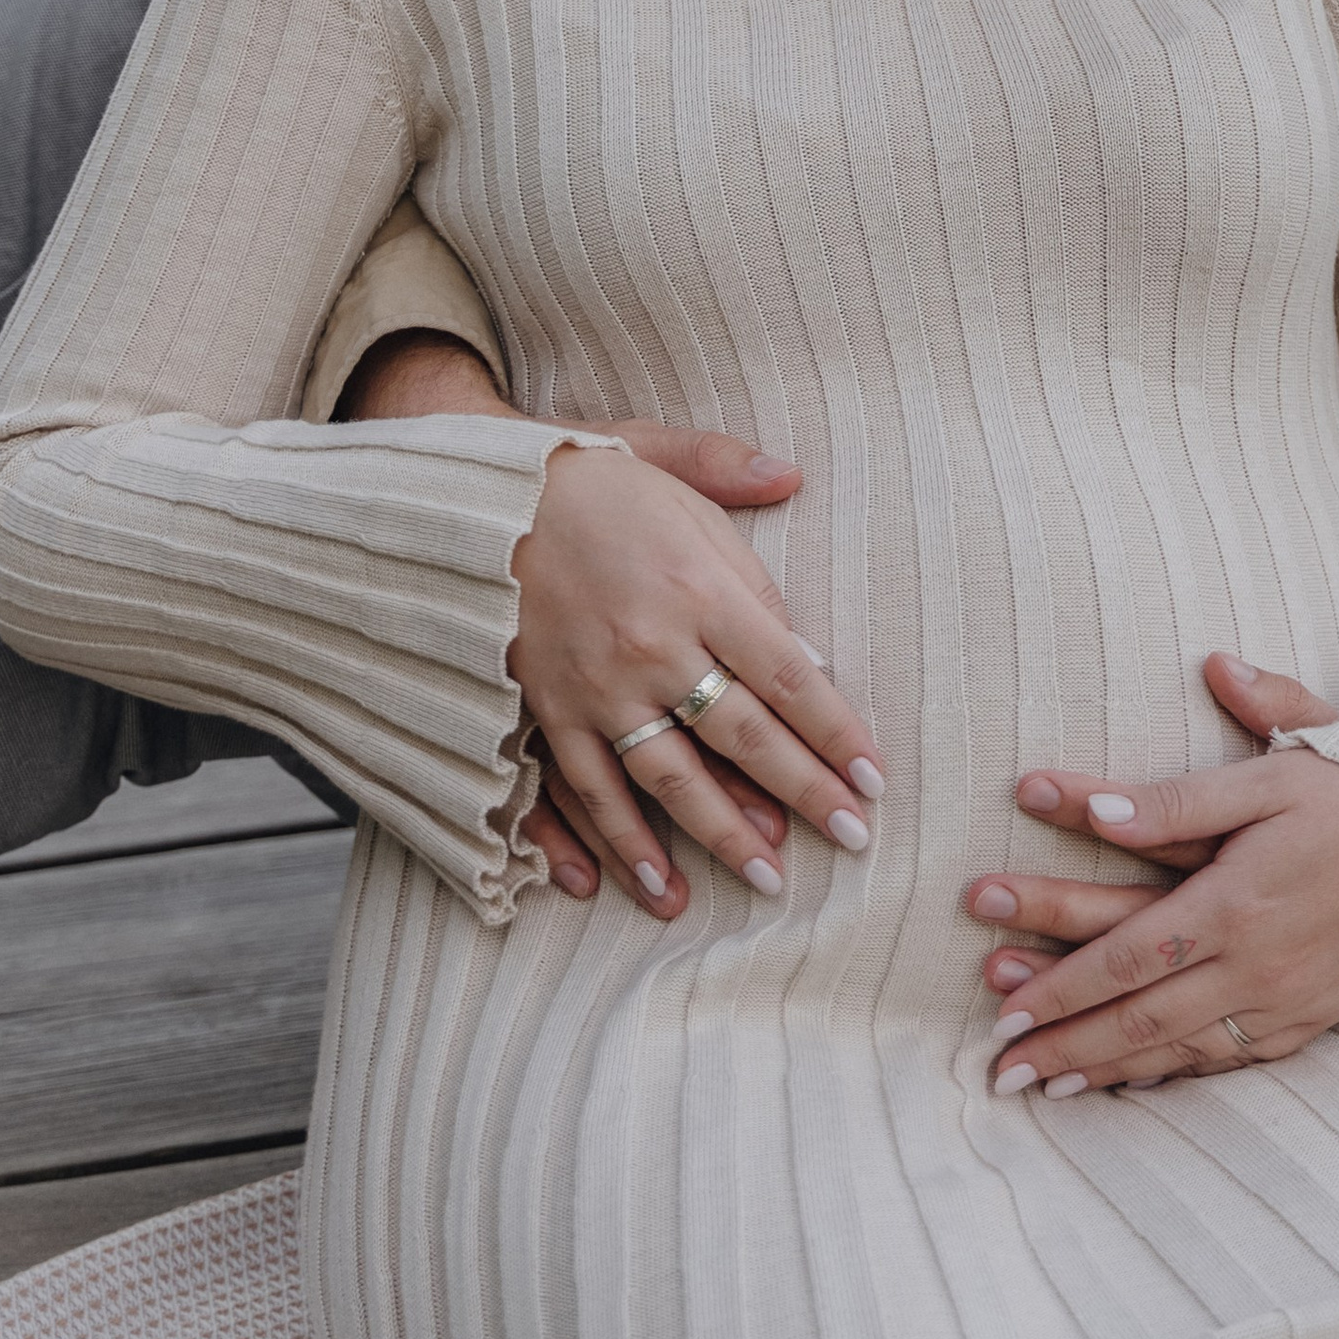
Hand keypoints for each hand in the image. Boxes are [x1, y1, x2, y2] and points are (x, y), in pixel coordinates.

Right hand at [342, 332, 849, 918]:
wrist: (465, 495)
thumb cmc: (579, 475)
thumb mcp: (661, 452)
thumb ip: (731, 473)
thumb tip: (793, 478)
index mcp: (697, 585)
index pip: (787, 676)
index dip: (836, 733)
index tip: (873, 777)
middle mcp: (652, 646)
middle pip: (743, 736)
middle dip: (803, 794)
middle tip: (852, 839)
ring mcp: (596, 688)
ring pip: (670, 779)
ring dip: (723, 835)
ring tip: (769, 879)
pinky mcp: (545, 710)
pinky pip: (586, 792)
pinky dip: (618, 844)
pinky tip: (652, 887)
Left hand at [965, 654, 1338, 1096]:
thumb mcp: (1271, 769)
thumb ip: (1177, 797)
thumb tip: (1093, 807)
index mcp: (1239, 900)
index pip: (1127, 955)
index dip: (1060, 988)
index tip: (1003, 1013)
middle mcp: (1260, 964)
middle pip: (1141, 1017)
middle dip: (1064, 1048)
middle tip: (997, 1074)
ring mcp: (1291, 1000)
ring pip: (1181, 1049)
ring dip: (1108, 1072)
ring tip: (1046, 1091)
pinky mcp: (1317, 1015)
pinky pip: (1232, 1061)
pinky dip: (1175, 1076)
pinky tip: (1136, 1084)